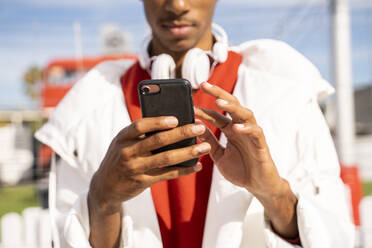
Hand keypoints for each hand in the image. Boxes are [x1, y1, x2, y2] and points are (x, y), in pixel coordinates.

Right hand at [88, 116, 209, 213]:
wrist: (105, 186)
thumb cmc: (120, 157)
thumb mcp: (123, 142)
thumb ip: (140, 134)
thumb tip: (171, 123)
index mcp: (123, 137)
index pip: (140, 126)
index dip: (158, 122)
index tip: (176, 119)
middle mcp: (128, 152)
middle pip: (158, 141)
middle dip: (182, 133)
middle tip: (200, 127)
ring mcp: (135, 168)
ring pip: (167, 158)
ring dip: (188, 152)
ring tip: (205, 147)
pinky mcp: (143, 181)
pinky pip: (167, 174)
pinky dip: (184, 170)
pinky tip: (197, 166)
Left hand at [195, 82, 282, 197]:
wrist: (258, 186)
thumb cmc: (240, 170)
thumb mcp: (219, 156)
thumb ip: (210, 142)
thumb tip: (196, 128)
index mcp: (230, 130)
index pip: (216, 115)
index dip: (203, 109)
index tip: (189, 104)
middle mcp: (241, 128)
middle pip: (231, 105)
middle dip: (218, 94)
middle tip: (204, 85)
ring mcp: (252, 135)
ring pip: (244, 114)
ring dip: (232, 106)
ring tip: (218, 101)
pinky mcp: (261, 145)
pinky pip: (256, 132)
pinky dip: (246, 129)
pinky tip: (236, 127)